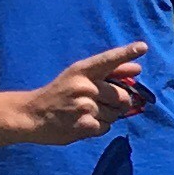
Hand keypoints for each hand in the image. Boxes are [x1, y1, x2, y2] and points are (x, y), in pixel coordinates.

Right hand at [15, 42, 150, 142]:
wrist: (31, 115)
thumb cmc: (60, 93)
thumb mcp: (78, 76)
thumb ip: (109, 72)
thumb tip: (137, 69)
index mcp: (81, 70)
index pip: (108, 60)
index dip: (126, 53)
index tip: (142, 47)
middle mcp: (84, 86)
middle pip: (122, 96)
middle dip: (117, 102)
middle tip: (99, 102)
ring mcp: (84, 107)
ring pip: (116, 114)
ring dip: (107, 115)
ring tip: (85, 112)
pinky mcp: (85, 126)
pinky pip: (107, 127)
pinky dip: (99, 127)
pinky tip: (82, 122)